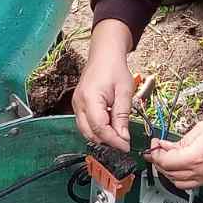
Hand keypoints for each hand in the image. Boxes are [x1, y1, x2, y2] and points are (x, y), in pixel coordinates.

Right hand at [72, 22, 133, 148]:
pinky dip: (98, 129)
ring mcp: (76, 105)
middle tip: (124, 142)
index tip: (126, 146)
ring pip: (87, 132)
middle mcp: (78, 104)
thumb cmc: (115, 69)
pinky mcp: (78, 106)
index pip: (99, 128)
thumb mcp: (124, 92)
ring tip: (119, 133)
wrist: (104, 55)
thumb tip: (123, 138)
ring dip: (102, 136)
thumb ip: (122, 116)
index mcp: (89, 99)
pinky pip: (86, 124)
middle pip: (90, 133)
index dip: (113, 140)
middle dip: (107, 141)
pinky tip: (111, 125)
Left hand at [147, 119, 202, 188]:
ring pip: (178, 182)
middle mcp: (200, 172)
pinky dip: (181, 177)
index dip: (155, 154)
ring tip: (169, 159)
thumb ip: (181, 140)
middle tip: (158, 150)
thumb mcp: (201, 129)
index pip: (165, 162)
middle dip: (159, 162)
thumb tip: (166, 146)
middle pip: (169, 174)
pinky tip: (182, 166)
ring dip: (169, 172)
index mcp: (195, 157)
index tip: (153, 146)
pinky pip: (191, 184)